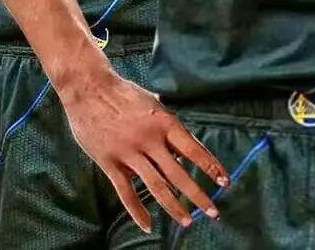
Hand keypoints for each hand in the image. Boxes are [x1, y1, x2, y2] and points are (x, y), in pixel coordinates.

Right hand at [61, 72, 228, 232]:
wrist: (89, 88)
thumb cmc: (124, 93)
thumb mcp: (153, 102)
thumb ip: (167, 125)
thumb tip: (182, 148)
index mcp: (164, 122)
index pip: (194, 149)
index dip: (211, 167)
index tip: (225, 181)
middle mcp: (150, 139)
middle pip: (179, 173)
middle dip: (198, 194)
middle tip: (214, 211)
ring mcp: (129, 152)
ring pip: (157, 186)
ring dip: (174, 206)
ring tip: (188, 221)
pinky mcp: (109, 162)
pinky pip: (126, 192)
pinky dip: (137, 211)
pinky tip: (148, 225)